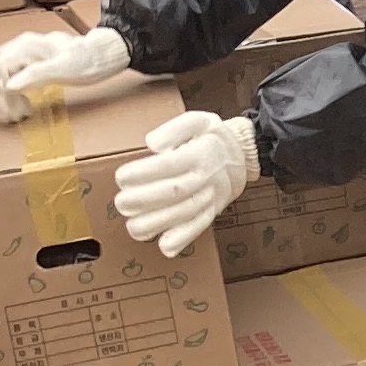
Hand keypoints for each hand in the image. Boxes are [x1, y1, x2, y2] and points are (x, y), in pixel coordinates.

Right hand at [0, 25, 134, 122]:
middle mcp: (16, 48)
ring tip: (11, 115)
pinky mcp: (21, 64)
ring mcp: (17, 55)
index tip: (12, 115)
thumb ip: (39, 73)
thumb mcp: (68, 68)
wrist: (104, 52)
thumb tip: (10, 84)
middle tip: (14, 119)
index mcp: (25, 46)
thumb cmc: (89, 59)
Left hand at [113, 110, 260, 256]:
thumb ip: (174, 129)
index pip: (169, 165)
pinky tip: (164, 246)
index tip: (122, 177)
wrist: (244, 156)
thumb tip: (153, 144)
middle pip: (174, 192)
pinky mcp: (211, 212)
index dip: (143, 173)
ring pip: (184, 214)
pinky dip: (183, 239)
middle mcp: (205, 178)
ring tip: (133, 224)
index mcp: (200, 154)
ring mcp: (210, 198)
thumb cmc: (213, 138)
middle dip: (143, 200)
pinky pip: (199, 227)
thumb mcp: (197, 120)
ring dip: (156, 223)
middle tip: (121, 202)